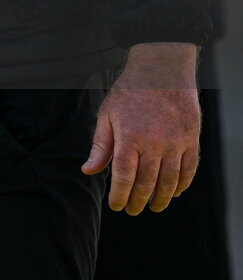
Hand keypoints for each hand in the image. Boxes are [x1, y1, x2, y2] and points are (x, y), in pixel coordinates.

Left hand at [81, 42, 199, 214]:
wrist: (161, 69)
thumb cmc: (130, 91)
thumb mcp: (108, 113)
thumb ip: (100, 145)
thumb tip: (88, 170)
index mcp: (129, 137)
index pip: (123, 177)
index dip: (119, 196)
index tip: (116, 206)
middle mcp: (153, 143)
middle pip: (146, 184)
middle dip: (138, 202)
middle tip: (132, 210)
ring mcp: (175, 142)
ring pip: (168, 182)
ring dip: (160, 199)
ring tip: (153, 207)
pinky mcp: (191, 139)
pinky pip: (188, 171)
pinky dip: (181, 186)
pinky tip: (173, 193)